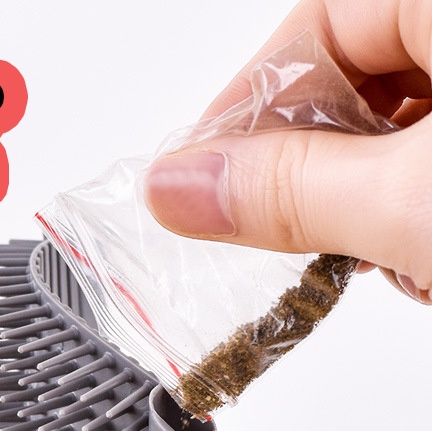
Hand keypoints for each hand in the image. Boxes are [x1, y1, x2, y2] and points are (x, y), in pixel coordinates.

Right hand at [144, 0, 431, 303]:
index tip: (209, 182)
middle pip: (363, 75)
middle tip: (305, 233)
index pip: (318, 23)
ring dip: (379, 197)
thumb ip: (291, 190)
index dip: (253, 108)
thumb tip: (175, 187)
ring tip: (398, 256)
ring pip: (406, 121)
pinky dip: (423, 204)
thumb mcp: (419, 203)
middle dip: (326, 167)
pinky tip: (430, 253)